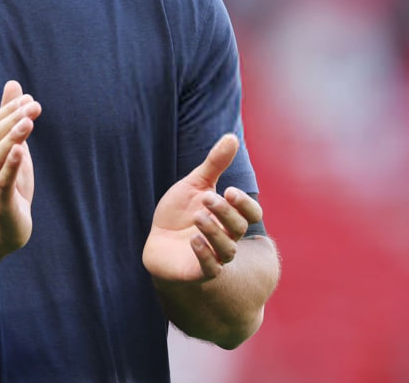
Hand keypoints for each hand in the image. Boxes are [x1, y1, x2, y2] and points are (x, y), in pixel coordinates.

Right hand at [0, 80, 40, 254]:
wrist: (1, 232)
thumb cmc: (10, 187)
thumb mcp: (14, 149)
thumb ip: (11, 120)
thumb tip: (14, 85)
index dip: (10, 110)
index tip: (29, 98)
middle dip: (13, 119)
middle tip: (33, 106)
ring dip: (12, 137)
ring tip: (27, 122)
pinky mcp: (0, 203)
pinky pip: (3, 182)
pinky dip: (10, 166)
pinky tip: (20, 151)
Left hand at [142, 133, 262, 283]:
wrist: (156, 241)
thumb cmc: (179, 213)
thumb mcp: (195, 185)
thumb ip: (215, 164)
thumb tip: (232, 136)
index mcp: (229, 217)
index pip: (252, 214)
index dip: (245, 204)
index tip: (228, 190)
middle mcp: (226, 238)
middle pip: (238, 228)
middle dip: (225, 212)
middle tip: (206, 198)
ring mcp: (214, 256)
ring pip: (228, 250)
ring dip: (215, 232)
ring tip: (198, 217)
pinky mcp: (197, 271)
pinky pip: (210, 268)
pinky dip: (205, 254)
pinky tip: (193, 240)